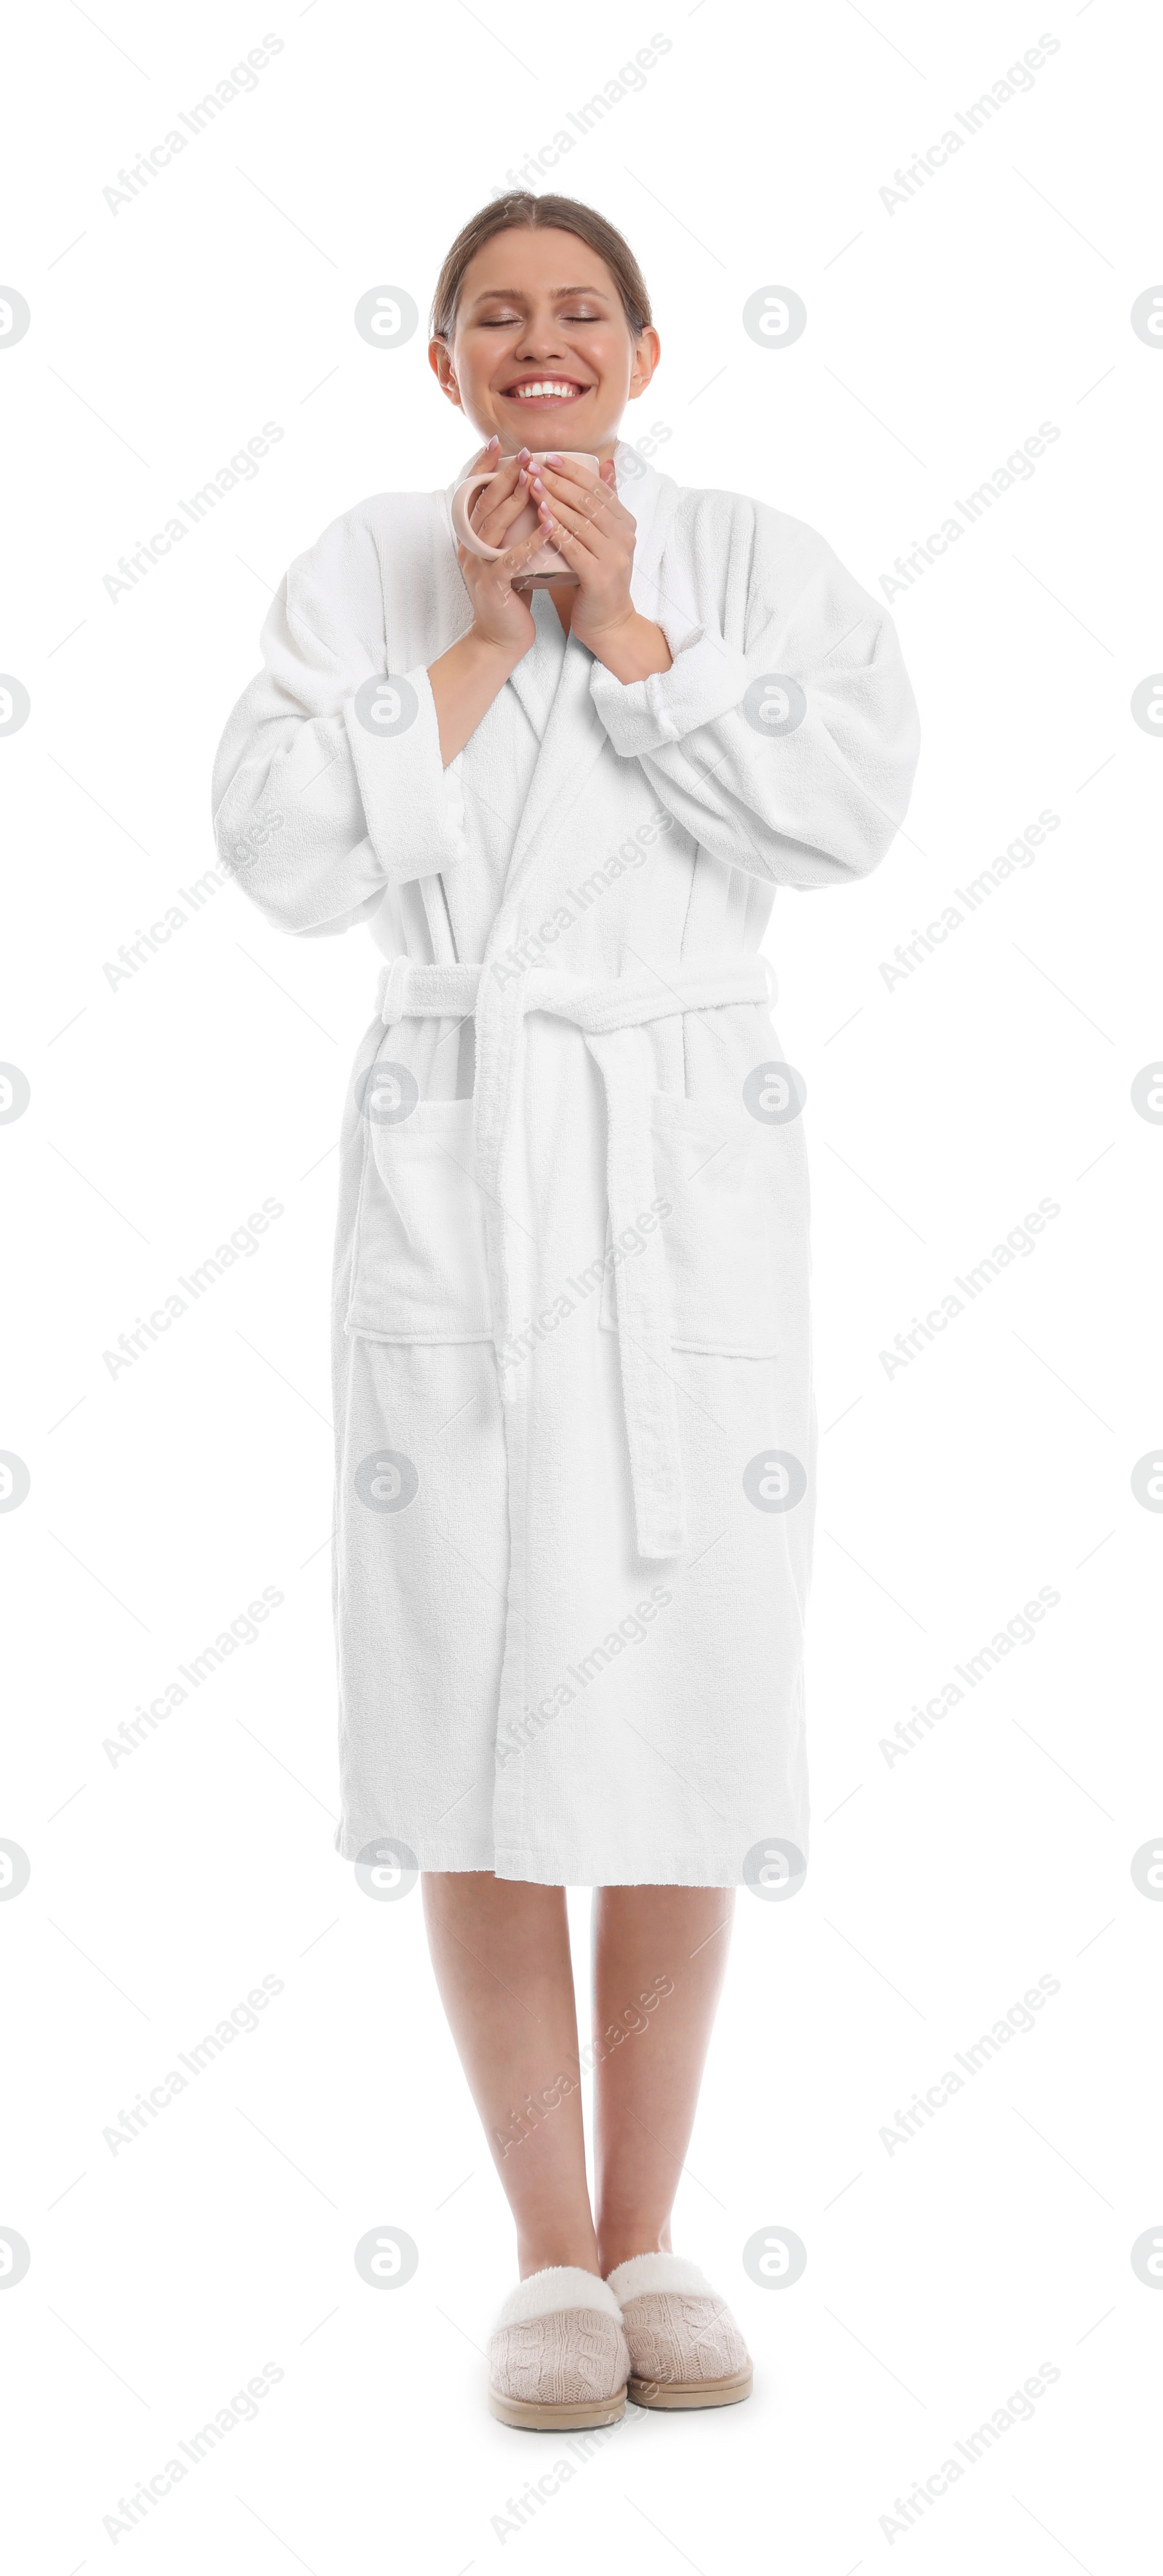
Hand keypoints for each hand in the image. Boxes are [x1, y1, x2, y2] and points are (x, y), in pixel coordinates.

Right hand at [456, 440, 545, 659]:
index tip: (498, 442)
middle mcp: (469, 547)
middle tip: (525, 454)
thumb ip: (513, 529)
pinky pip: (511, 559)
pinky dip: (531, 541)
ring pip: (495, 525)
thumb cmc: (510, 595)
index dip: (483, 467)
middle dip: (505, 475)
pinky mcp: (493, 586)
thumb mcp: (509, 555)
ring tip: (535, 479)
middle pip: (485, 503)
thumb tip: (531, 496)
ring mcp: (478, 566)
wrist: (500, 639)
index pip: (474, 495)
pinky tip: (549, 526)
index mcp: (471, 537)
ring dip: (516, 500)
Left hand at [530, 456, 671, 675]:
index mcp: (625, 523)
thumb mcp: (604, 538)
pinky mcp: (600, 578)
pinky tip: (539, 516)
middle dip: (558, 480)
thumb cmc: (598, 579)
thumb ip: (604, 504)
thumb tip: (608, 462)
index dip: (572, 470)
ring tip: (530, 484)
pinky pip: (574, 548)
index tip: (547, 456)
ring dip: (553, 499)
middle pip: (587, 500)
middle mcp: (624, 537)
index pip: (598, 488)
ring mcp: (614, 557)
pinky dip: (556, 530)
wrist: (608, 624)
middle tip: (532, 465)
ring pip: (580, 520)